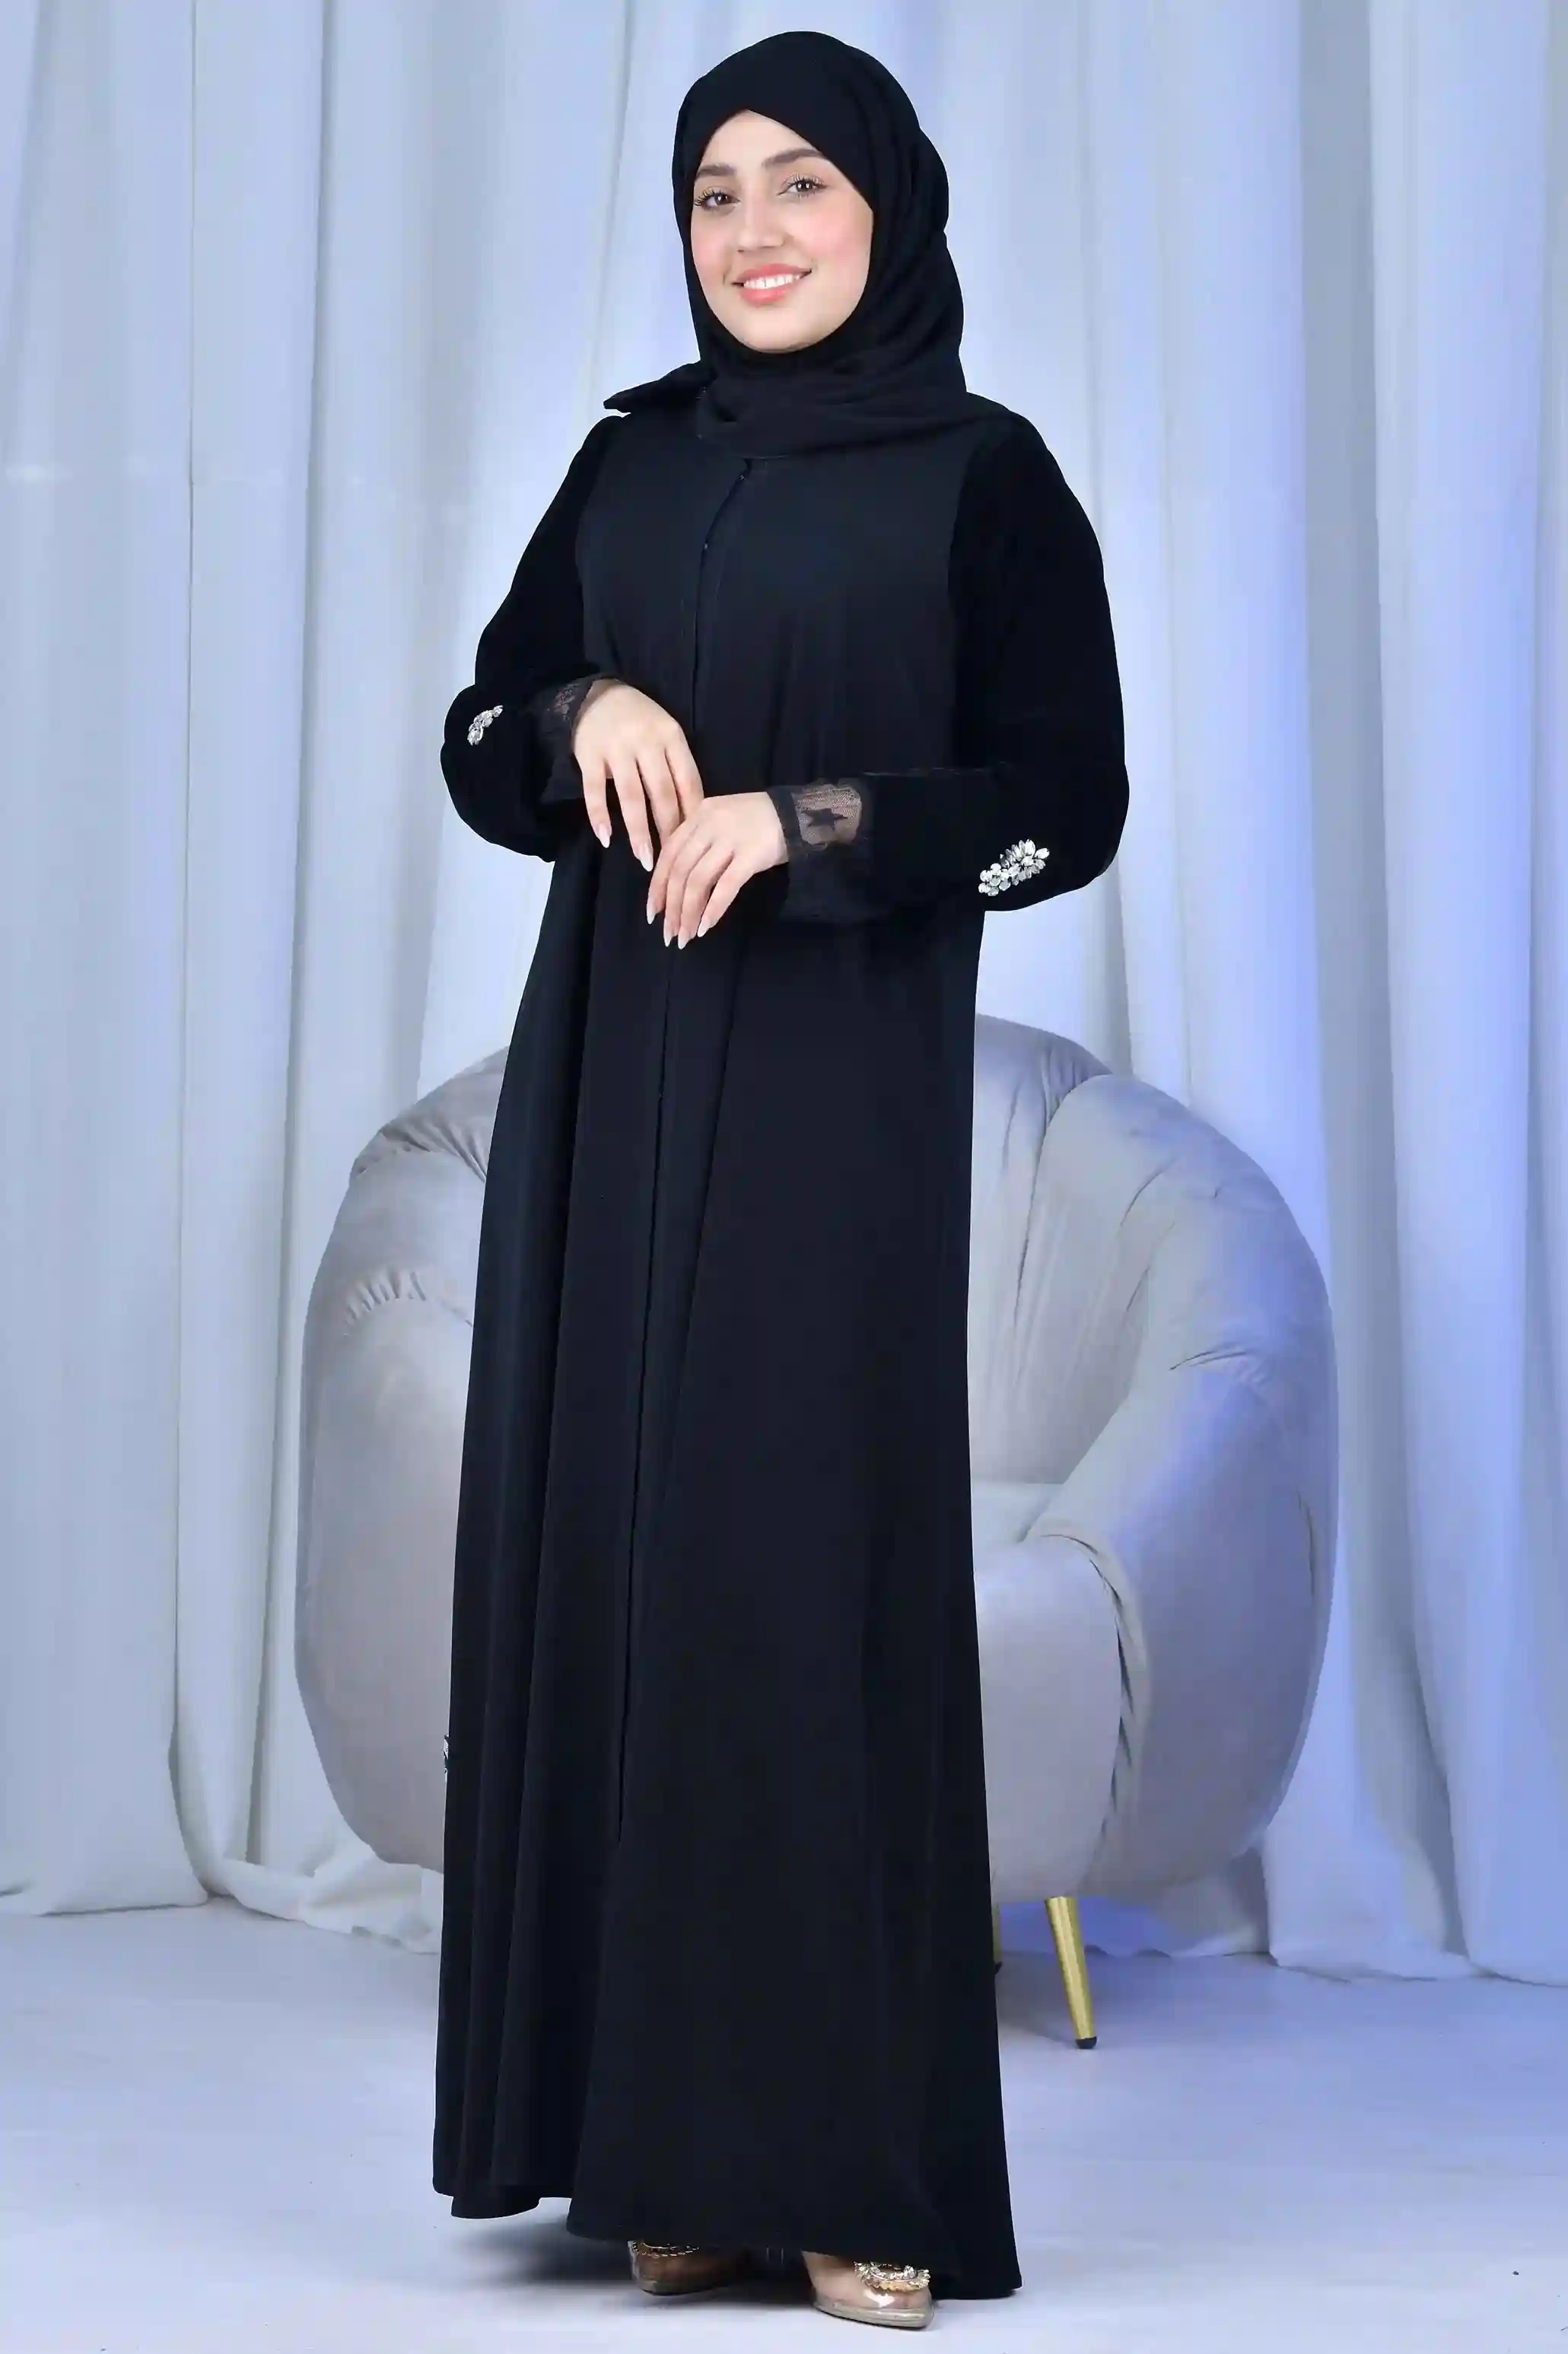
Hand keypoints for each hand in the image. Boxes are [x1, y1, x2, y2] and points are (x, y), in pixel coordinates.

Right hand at [573, 680, 703, 867]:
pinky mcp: (590, 755)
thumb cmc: (640, 721)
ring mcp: (616, 748)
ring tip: (645, 859)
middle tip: (672, 859)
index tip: (696, 842)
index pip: (687, 781)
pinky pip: (594, 790)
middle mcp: (646, 742)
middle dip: (669, 830)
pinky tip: (606, 838)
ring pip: (631, 796)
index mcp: (671, 737)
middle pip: (662, 793)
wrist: (597, 695)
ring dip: (638, 831)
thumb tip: (694, 815)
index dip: (692, 814)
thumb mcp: (666, 735)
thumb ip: (677, 767)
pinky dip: (599, 815)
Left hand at [645, 791, 787, 944]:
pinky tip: (706, 927)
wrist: (799, 814)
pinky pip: (726, 887)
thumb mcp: (722, 823)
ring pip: (698, 881)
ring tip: (686, 936)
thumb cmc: (759, 822)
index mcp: (698, 815)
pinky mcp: (751, 855)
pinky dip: (713, 909)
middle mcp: (709, 824)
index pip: (669, 853)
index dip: (657, 886)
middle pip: (679, 871)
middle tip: (669, 933)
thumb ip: (699, 843)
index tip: (653, 912)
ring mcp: (730, 839)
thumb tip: (678, 886)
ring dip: (688, 913)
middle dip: (671, 907)